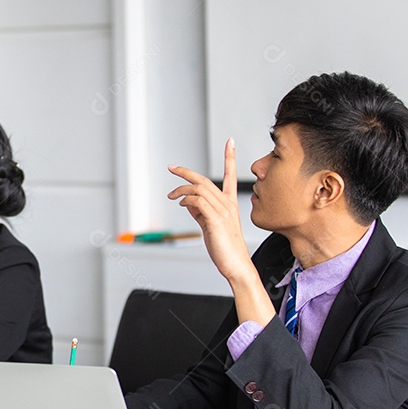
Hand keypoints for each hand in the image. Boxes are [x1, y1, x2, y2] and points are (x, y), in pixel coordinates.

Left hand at [167, 139, 253, 281]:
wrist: (236, 266)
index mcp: (229, 204)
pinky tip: (181, 205)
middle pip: (204, 180)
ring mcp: (222, 212)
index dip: (230, 157)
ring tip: (171, 196)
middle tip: (171, 167)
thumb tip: (186, 202)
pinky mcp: (215, 220)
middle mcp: (227, 204)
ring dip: (181, 189)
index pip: (230, 175)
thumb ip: (200, 212)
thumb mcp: (209, 226)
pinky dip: (186, 200)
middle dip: (185, 171)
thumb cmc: (224, 248)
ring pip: (199, 189)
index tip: (230, 142)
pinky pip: (197, 202)